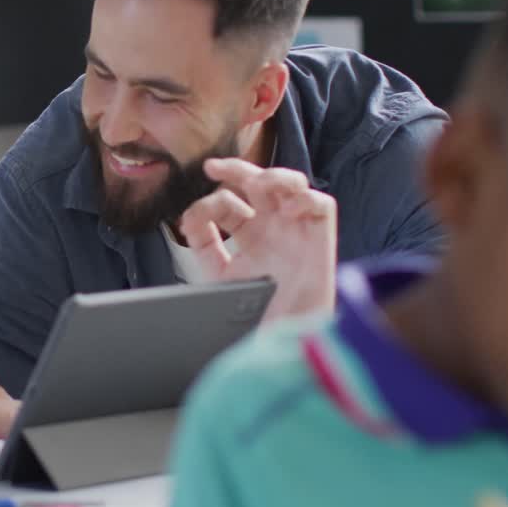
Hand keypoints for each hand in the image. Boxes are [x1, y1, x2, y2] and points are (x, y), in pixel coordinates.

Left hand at [178, 158, 335, 321]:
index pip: (229, 204)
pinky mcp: (320, 239)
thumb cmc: (256, 312)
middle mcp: (273, 227)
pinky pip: (321, 204)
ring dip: (273, 176)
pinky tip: (289, 210)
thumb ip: (203, 245)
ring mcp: (297, 230)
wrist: (283, 338)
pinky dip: (306, 198)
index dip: (207, 205)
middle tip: (212, 168)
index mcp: (250, 235)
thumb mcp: (219, 274)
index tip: (190, 222)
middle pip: (258, 183)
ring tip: (257, 184)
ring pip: (292, 183)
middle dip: (236, 168)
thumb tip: (185, 222)